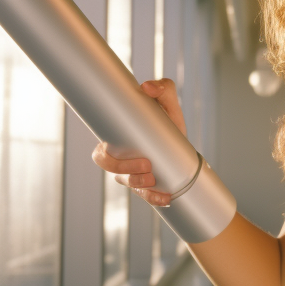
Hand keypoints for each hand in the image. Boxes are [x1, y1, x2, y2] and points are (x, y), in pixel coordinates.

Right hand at [91, 79, 185, 206]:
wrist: (184, 149)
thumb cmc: (169, 125)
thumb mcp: (169, 105)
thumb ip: (162, 88)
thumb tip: (146, 87)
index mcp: (120, 142)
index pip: (101, 154)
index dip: (106, 157)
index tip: (121, 151)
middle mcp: (123, 161)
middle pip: (111, 171)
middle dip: (124, 170)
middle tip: (146, 164)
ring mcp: (135, 176)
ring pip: (128, 184)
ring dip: (139, 184)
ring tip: (154, 178)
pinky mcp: (149, 187)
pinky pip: (147, 197)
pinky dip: (155, 198)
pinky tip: (166, 198)